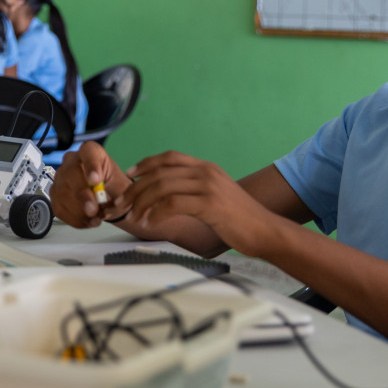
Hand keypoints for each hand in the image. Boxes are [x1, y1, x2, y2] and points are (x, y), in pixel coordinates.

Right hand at [50, 142, 130, 227]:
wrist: (109, 200)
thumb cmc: (114, 188)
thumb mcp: (122, 187)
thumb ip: (117, 192)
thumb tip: (104, 199)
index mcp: (91, 153)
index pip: (88, 151)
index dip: (91, 165)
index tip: (95, 181)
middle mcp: (72, 162)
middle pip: (71, 172)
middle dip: (82, 194)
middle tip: (92, 210)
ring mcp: (61, 178)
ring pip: (62, 193)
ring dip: (79, 211)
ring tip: (96, 218)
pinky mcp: (55, 195)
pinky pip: (60, 208)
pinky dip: (75, 219)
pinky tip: (87, 221)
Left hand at [121, 151, 278, 255]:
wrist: (265, 231)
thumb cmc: (239, 219)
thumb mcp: (215, 195)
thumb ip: (194, 189)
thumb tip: (166, 194)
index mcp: (206, 167)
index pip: (170, 157)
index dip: (146, 163)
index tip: (130, 174)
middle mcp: (206, 172)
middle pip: (160, 173)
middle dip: (136, 188)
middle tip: (122, 203)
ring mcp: (209, 187)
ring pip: (163, 187)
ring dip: (142, 202)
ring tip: (134, 216)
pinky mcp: (210, 204)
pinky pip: (174, 204)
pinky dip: (157, 213)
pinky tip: (151, 222)